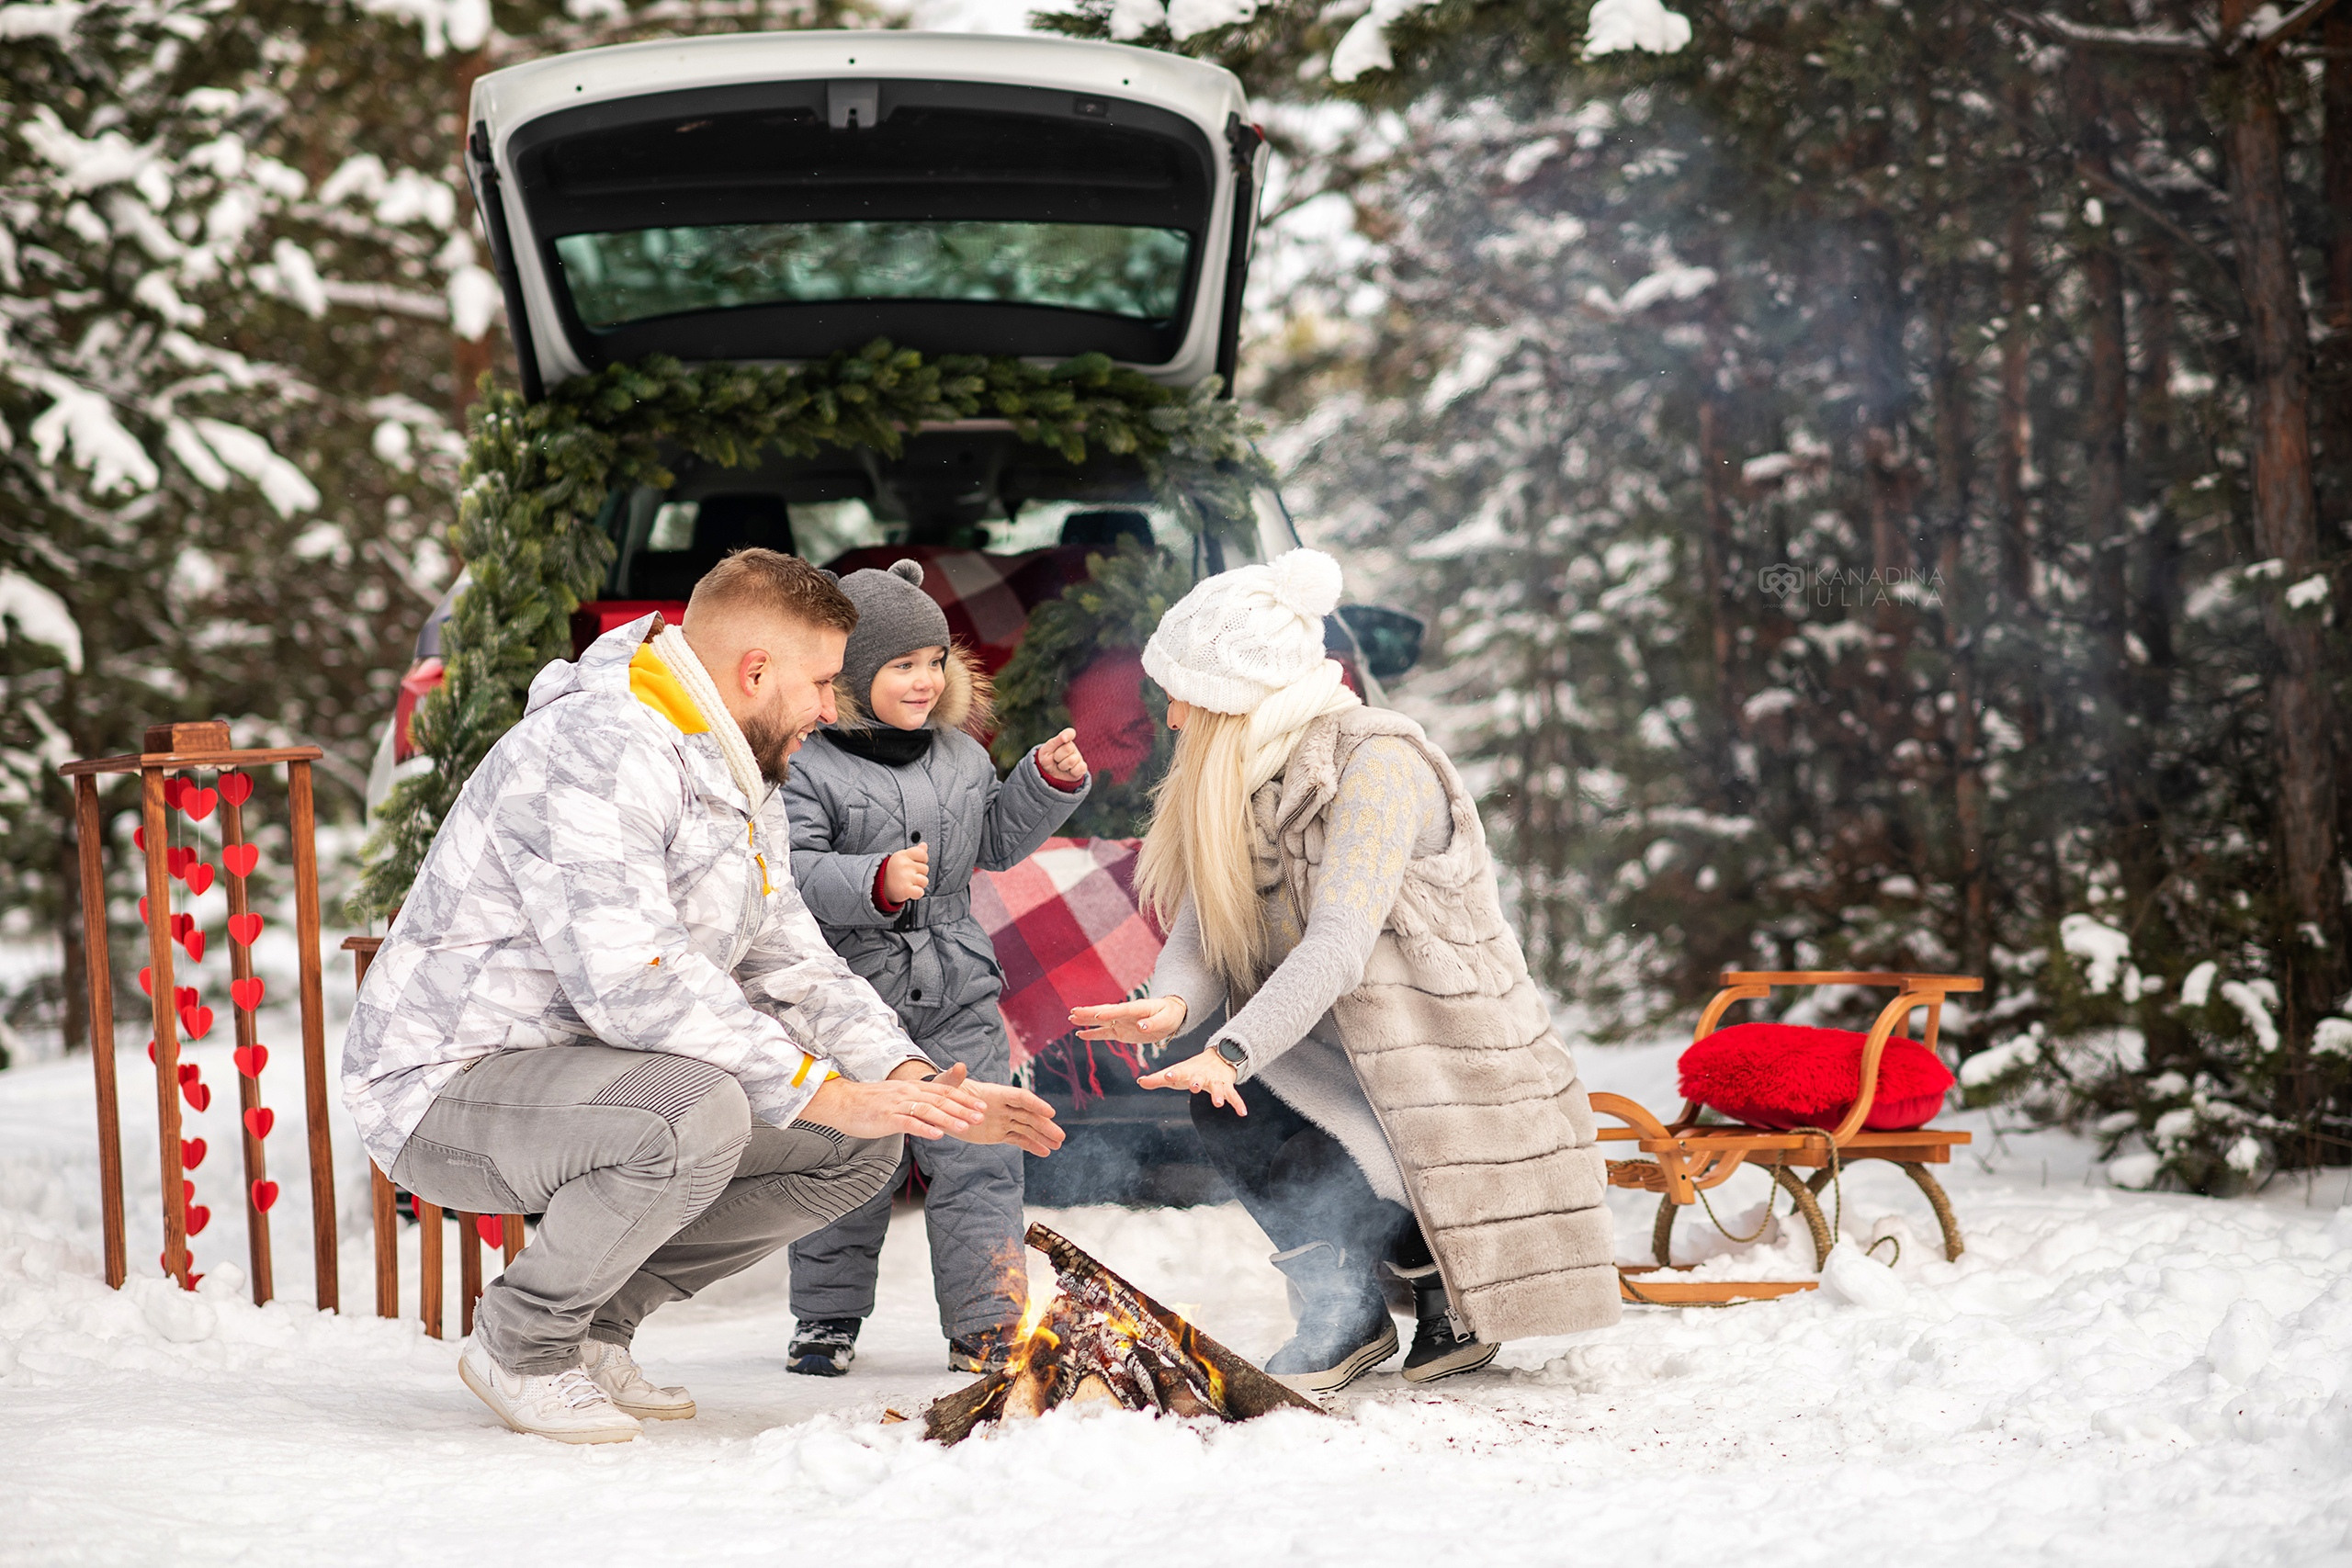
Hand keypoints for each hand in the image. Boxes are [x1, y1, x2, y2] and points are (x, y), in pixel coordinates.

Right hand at [794, 1063, 985, 1140]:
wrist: (842, 1102)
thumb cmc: (868, 1103)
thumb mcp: (896, 1098)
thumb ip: (916, 1104)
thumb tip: (934, 1114)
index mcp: (912, 1087)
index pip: (944, 1091)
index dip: (964, 1098)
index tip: (981, 1105)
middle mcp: (908, 1093)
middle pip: (941, 1100)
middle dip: (963, 1108)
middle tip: (981, 1116)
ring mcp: (897, 1104)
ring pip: (929, 1110)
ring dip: (949, 1119)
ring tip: (966, 1126)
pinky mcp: (887, 1117)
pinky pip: (909, 1123)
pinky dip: (925, 1128)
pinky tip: (937, 1135)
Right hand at [882, 843, 929, 904]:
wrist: (879, 885)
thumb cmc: (894, 871)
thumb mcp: (902, 857)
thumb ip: (916, 851)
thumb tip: (924, 844)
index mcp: (903, 855)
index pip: (922, 854)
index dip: (922, 860)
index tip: (914, 864)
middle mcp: (904, 865)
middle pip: (925, 869)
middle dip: (919, 873)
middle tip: (908, 876)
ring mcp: (905, 877)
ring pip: (924, 881)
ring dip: (919, 884)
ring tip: (909, 883)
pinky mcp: (905, 889)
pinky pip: (920, 892)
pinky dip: (918, 893)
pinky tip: (911, 891)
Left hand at [926, 1062, 1065, 1156]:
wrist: (941, 1107)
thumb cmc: (944, 1091)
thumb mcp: (947, 1084)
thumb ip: (954, 1078)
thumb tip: (959, 1066)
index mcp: (995, 1093)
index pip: (1020, 1097)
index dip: (1036, 1104)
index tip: (1051, 1112)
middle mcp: (1003, 1107)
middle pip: (1029, 1115)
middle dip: (1045, 1125)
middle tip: (1061, 1137)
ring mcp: (1003, 1120)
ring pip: (1027, 1128)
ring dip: (1043, 1136)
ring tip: (1058, 1146)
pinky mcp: (999, 1134)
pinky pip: (1017, 1140)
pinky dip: (1031, 1146)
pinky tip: (1045, 1152)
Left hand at [1035, 728, 1087, 783]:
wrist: (1049, 773)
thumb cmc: (1048, 758)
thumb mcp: (1047, 749)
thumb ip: (1056, 741)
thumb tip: (1065, 737)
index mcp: (1064, 739)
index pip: (1069, 733)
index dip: (1067, 735)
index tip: (1064, 739)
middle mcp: (1073, 747)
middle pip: (1067, 748)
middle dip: (1057, 756)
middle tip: (1055, 759)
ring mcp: (1078, 757)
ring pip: (1071, 761)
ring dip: (1062, 766)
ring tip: (1060, 765)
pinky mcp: (1082, 767)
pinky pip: (1080, 769)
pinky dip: (1072, 772)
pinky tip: (1069, 770)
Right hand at [1069, 994, 1187, 1044]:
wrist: (1171, 1016)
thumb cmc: (1170, 1015)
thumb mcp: (1167, 1020)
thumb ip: (1154, 1023)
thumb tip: (1141, 1027)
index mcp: (1138, 1008)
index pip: (1122, 1010)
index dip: (1110, 1013)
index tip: (1097, 1016)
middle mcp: (1126, 1014)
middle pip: (1106, 1012)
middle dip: (1090, 1013)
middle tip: (1073, 1012)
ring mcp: (1122, 1022)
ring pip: (1101, 1021)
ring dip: (1087, 1019)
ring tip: (1071, 1018)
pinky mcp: (1121, 1031)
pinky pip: (1105, 1033)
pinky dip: (1093, 1034)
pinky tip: (1080, 1034)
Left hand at [1137, 1049, 1245, 1115]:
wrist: (1217, 1058)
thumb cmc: (1191, 1069)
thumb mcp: (1175, 1073)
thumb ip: (1158, 1079)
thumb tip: (1140, 1082)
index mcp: (1187, 1072)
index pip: (1178, 1072)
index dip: (1172, 1074)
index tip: (1167, 1075)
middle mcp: (1201, 1075)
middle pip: (1198, 1078)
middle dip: (1196, 1082)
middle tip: (1194, 1086)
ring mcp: (1215, 1081)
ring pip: (1217, 1087)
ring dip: (1218, 1094)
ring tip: (1218, 1103)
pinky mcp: (1227, 1086)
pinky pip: (1233, 1095)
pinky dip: (1238, 1103)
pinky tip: (1243, 1113)